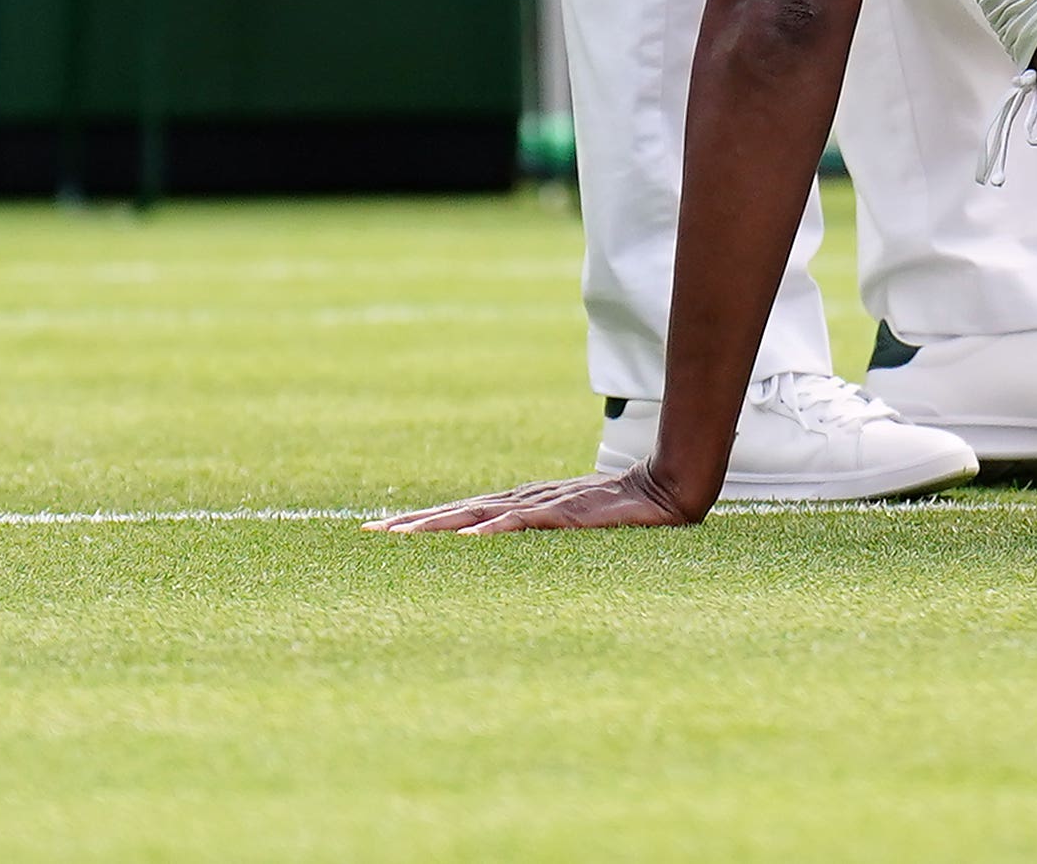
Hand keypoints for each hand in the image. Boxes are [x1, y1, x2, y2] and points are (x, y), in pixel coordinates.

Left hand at [372, 467, 703, 532]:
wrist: (667, 489)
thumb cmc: (622, 511)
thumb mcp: (570, 525)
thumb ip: (539, 531)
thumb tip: (502, 546)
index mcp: (521, 505)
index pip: (460, 515)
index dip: (419, 524)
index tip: (379, 532)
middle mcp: (524, 501)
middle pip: (458, 513)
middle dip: (412, 525)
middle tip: (369, 534)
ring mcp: (544, 505)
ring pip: (479, 516)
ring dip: (438, 527)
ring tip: (400, 538)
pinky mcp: (567, 513)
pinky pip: (524, 522)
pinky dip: (495, 529)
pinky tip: (470, 539)